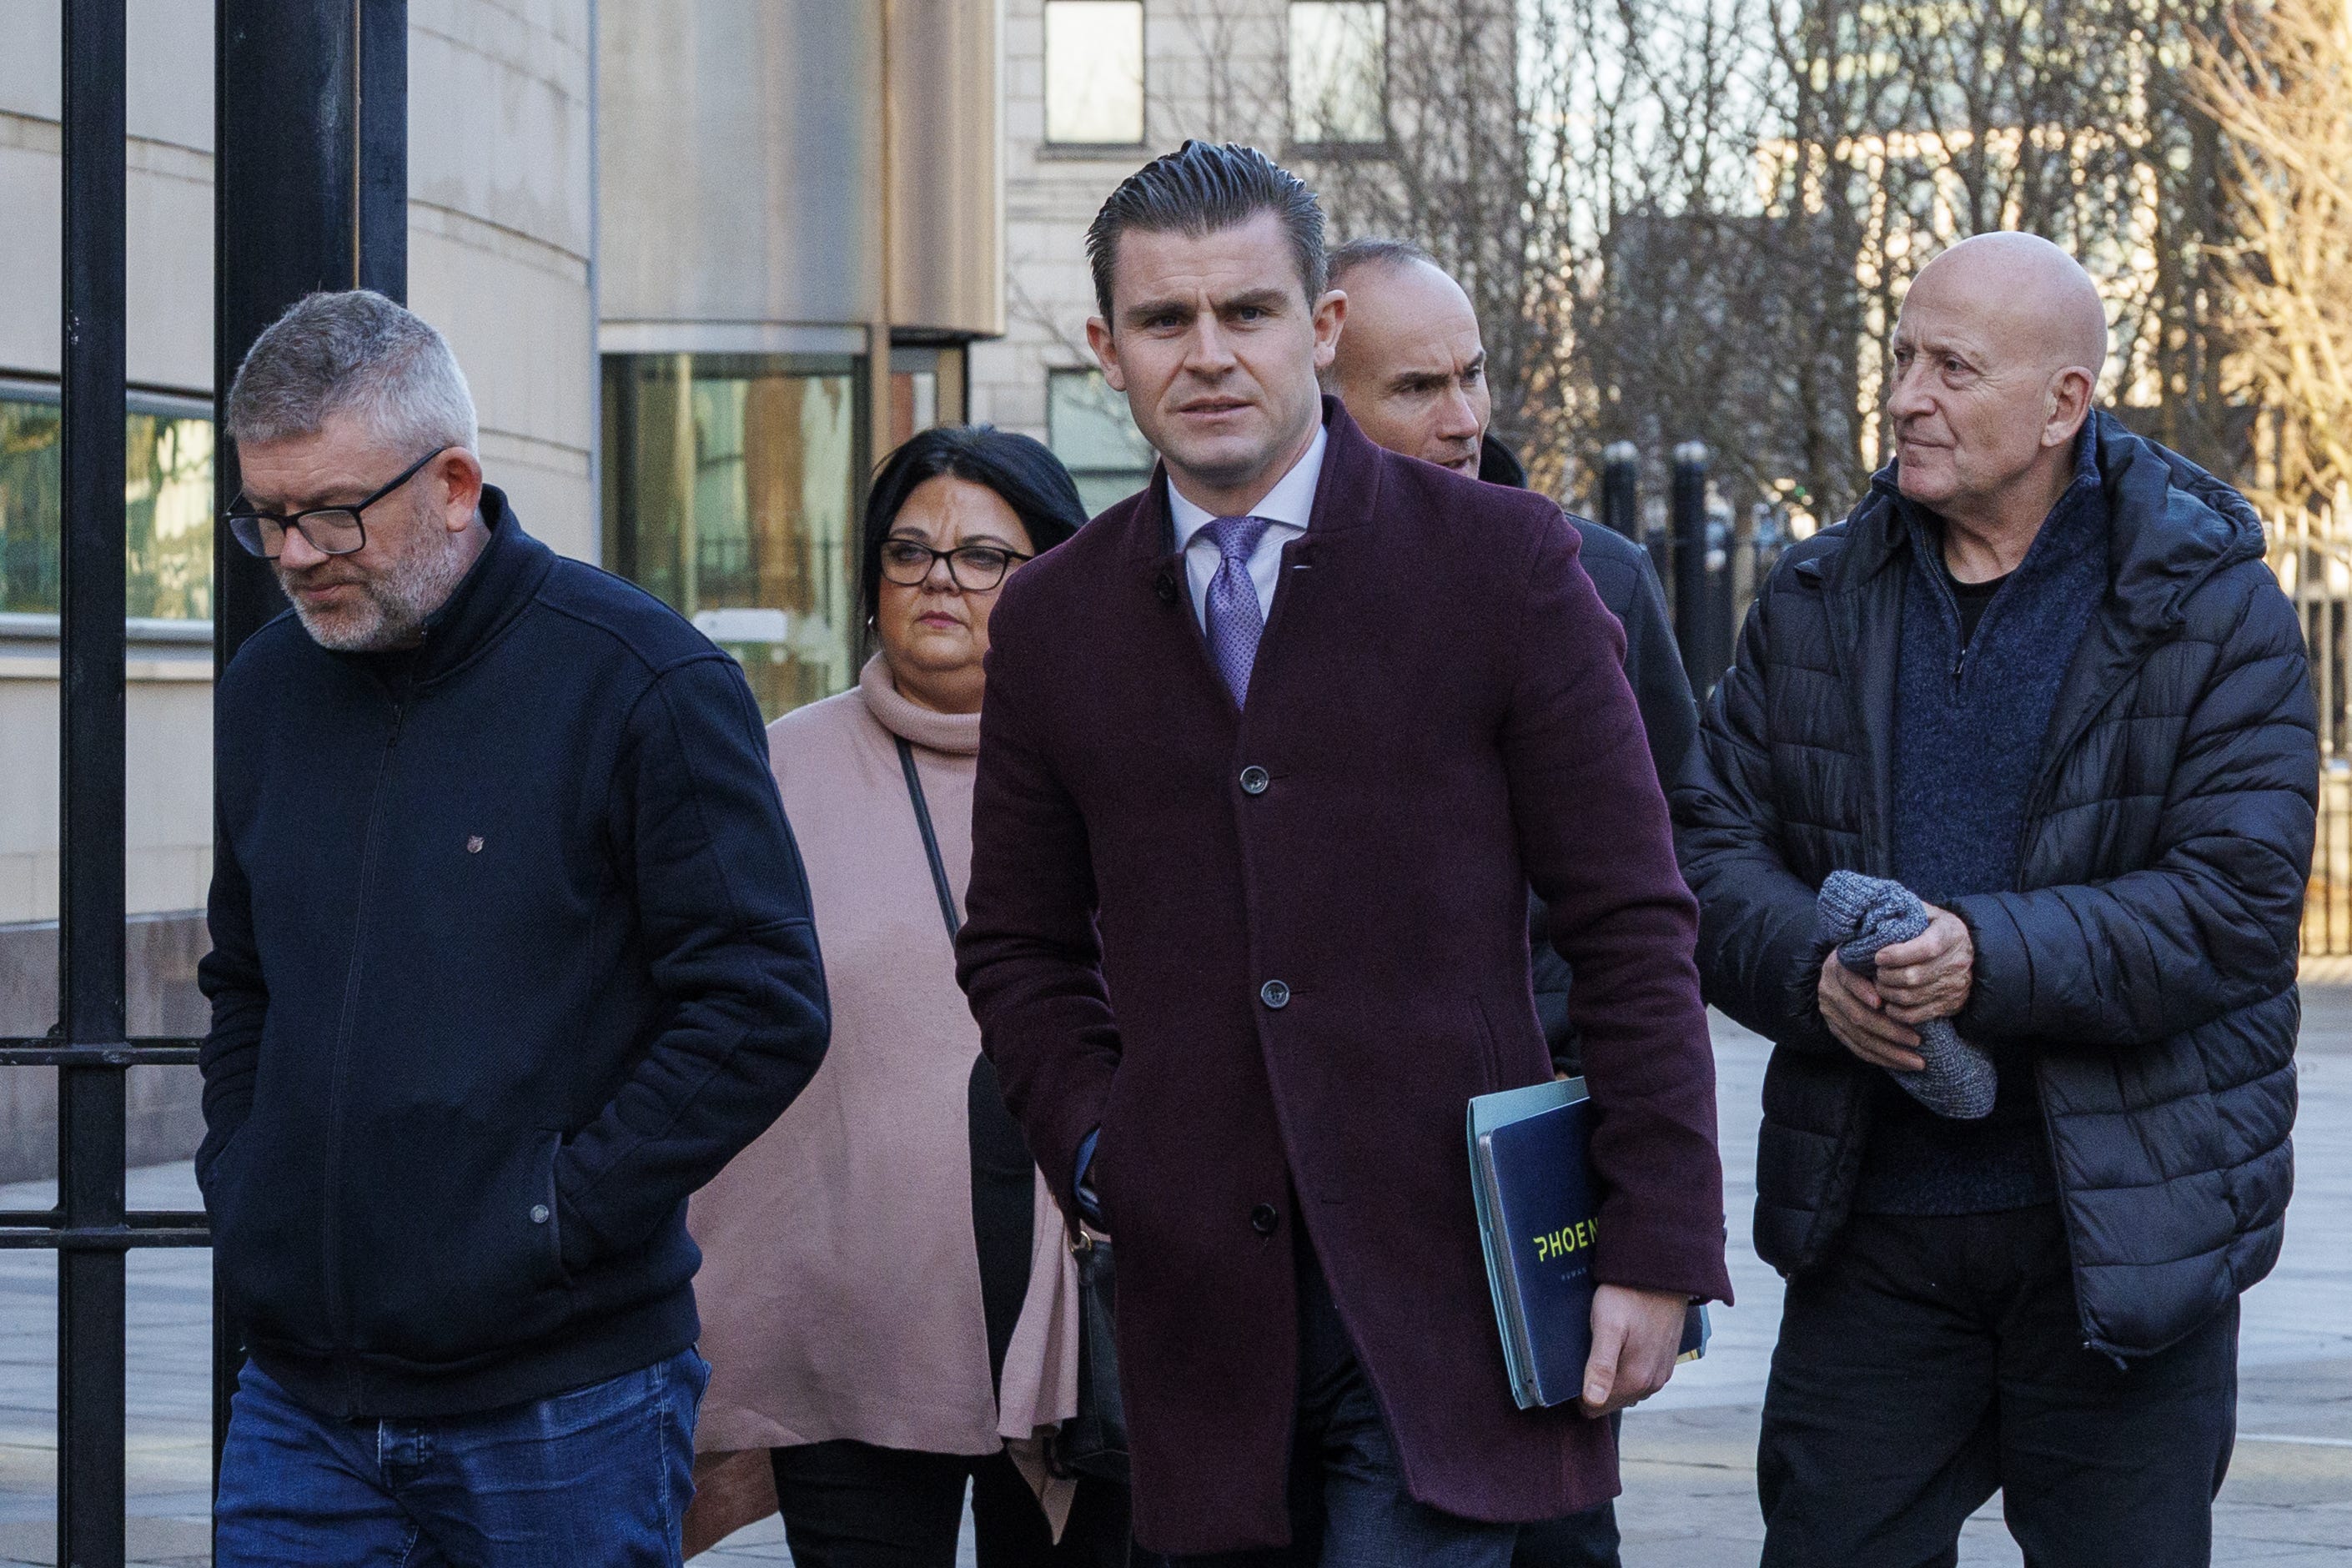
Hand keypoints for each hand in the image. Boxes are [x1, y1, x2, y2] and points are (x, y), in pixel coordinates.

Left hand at [1579, 1283, 1689, 1417]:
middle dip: (1594, 1383)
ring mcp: (1661, 1373)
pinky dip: (1626, 1367)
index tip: (1569, 1367)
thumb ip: (1600, 1366)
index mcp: (1636, 1380)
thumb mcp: (1607, 1327)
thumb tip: (1592, 1402)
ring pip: (1625, 1388)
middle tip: (1583, 1351)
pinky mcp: (1665, 1360)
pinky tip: (1618, 1345)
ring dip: (1611, 1375)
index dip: (1577, 1391)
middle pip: (1610, 1399)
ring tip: (1599, 1346)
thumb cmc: (1628, 1295)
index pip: (1595, 1407)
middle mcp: (1652, 1383)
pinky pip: (1639, 1376)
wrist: (1662, 1272)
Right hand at [1818, 957, 1925, 1072]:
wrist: (1845, 968)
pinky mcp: (1835, 1029)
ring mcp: (1830, 1013)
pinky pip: (1857, 1049)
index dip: (1863, 992)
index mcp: (1838, 968)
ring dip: (1890, 1052)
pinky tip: (1901, 1064)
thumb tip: (1908, 974)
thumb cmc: (1869, 960)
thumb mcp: (1873, 954)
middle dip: (1890, 1031)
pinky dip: (1880, 1058)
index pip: (1849, 981)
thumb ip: (1885, 963)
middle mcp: (1829, 992)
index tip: (1883, 1004)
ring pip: (1859, 1037)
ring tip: (1916, 1061)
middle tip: (1918, 1041)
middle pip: (1858, 1016)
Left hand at [1871, 905, 1972, 1024]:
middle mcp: (1956, 962)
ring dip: (1888, 993)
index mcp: (1951, 934)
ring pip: (1913, 997)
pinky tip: (1888, 1002)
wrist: (1973, 954)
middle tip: (1875, 971)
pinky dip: (1898, 1012)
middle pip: (1914, 976)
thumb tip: (1878, 907)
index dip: (1898, 954)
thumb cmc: (1938, 930)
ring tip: (1879, 984)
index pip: (1925, 948)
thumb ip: (1907, 910)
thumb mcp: (1929, 913)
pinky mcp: (1950, 1005)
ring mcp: (1954, 986)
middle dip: (1887, 976)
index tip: (1878, 956)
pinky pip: (1918, 1015)